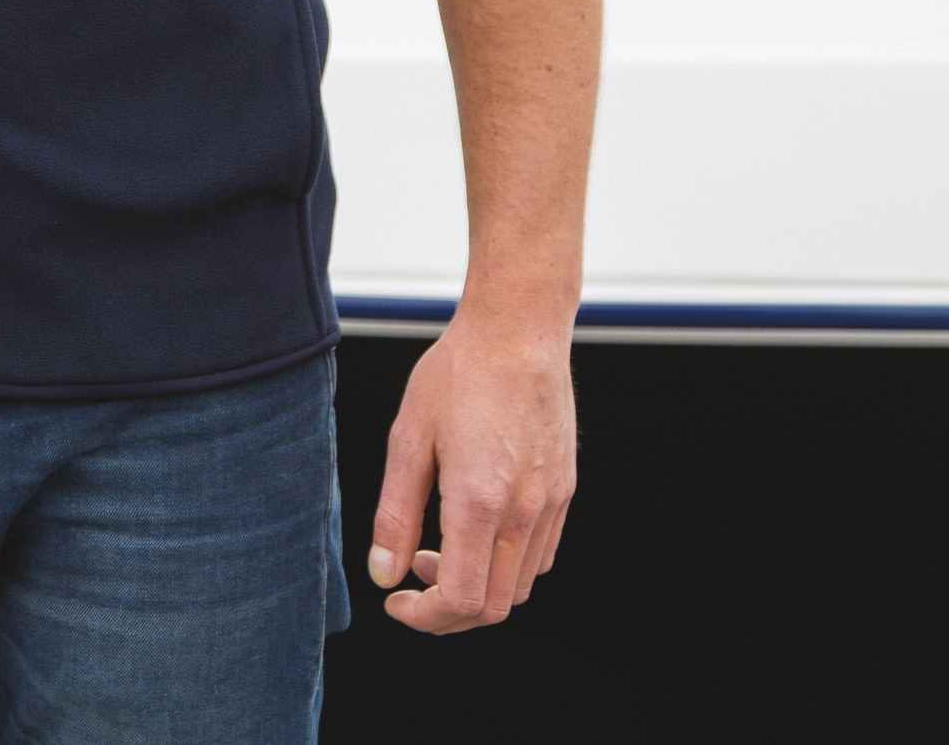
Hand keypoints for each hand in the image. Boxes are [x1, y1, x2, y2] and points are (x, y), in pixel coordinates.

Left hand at [366, 308, 575, 632]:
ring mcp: (550, 504)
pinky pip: (540, 556)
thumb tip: (383, 575)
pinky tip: (476, 532)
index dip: (423, 617)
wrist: (518, 330)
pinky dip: (507, 567)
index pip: (459, 599)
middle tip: (410, 581)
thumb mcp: (409, 437)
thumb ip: (394, 513)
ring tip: (437, 550)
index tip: (395, 600)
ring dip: (478, 590)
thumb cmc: (457, 374)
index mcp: (479, 502)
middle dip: (447, 613)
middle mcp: (523, 512)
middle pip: (493, 608)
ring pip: (520, 588)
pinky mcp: (564, 490)